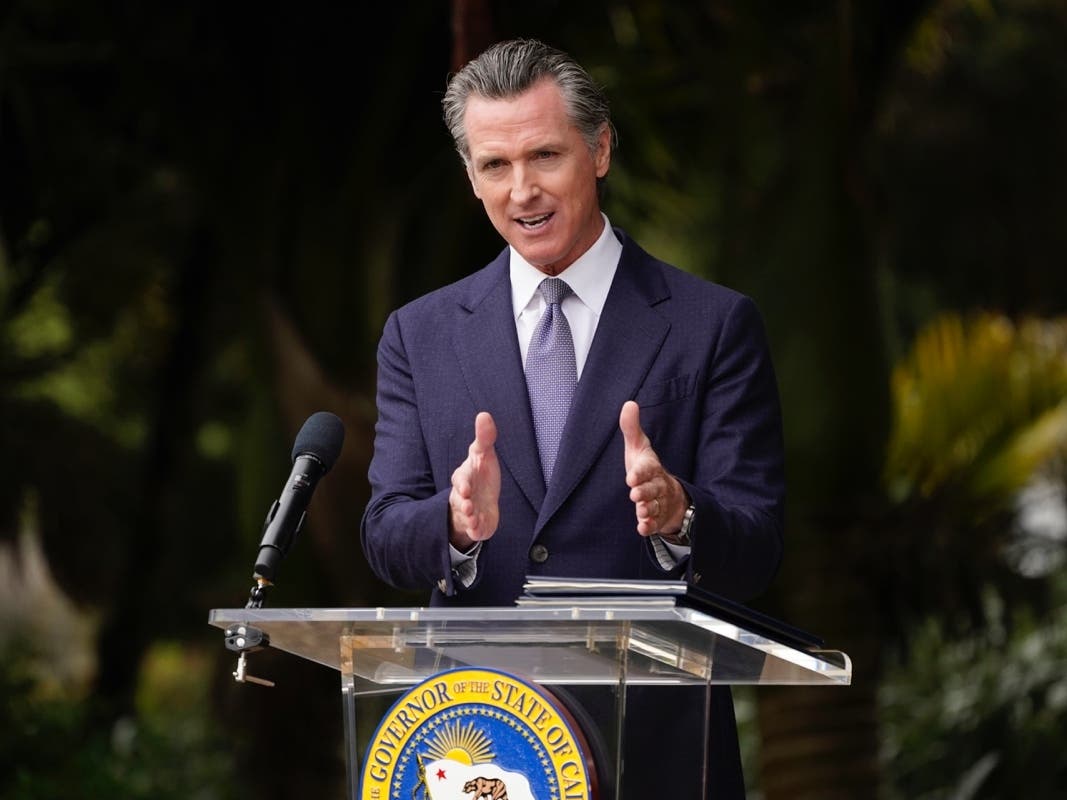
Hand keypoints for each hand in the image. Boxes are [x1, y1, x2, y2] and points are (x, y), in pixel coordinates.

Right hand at [448, 411, 500, 547]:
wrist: (482, 502)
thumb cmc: (481, 476)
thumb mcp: (483, 455)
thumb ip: (484, 438)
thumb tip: (484, 414)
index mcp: (464, 478)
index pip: (460, 479)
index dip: (462, 483)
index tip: (465, 487)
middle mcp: (463, 496)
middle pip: (459, 499)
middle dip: (462, 501)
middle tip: (467, 502)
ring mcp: (468, 512)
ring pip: (465, 516)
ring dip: (468, 517)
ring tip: (472, 516)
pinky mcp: (476, 526)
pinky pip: (473, 530)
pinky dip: (475, 531)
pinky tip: (478, 530)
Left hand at [619, 400, 685, 536]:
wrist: (669, 494)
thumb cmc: (647, 469)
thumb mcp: (639, 448)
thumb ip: (631, 429)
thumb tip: (629, 403)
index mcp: (651, 468)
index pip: (648, 469)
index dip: (640, 472)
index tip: (631, 476)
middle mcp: (657, 485)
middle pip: (652, 489)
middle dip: (644, 492)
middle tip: (635, 495)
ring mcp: (659, 502)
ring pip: (654, 506)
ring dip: (647, 509)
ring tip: (640, 511)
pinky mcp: (658, 518)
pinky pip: (654, 523)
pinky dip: (649, 526)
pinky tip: (642, 528)